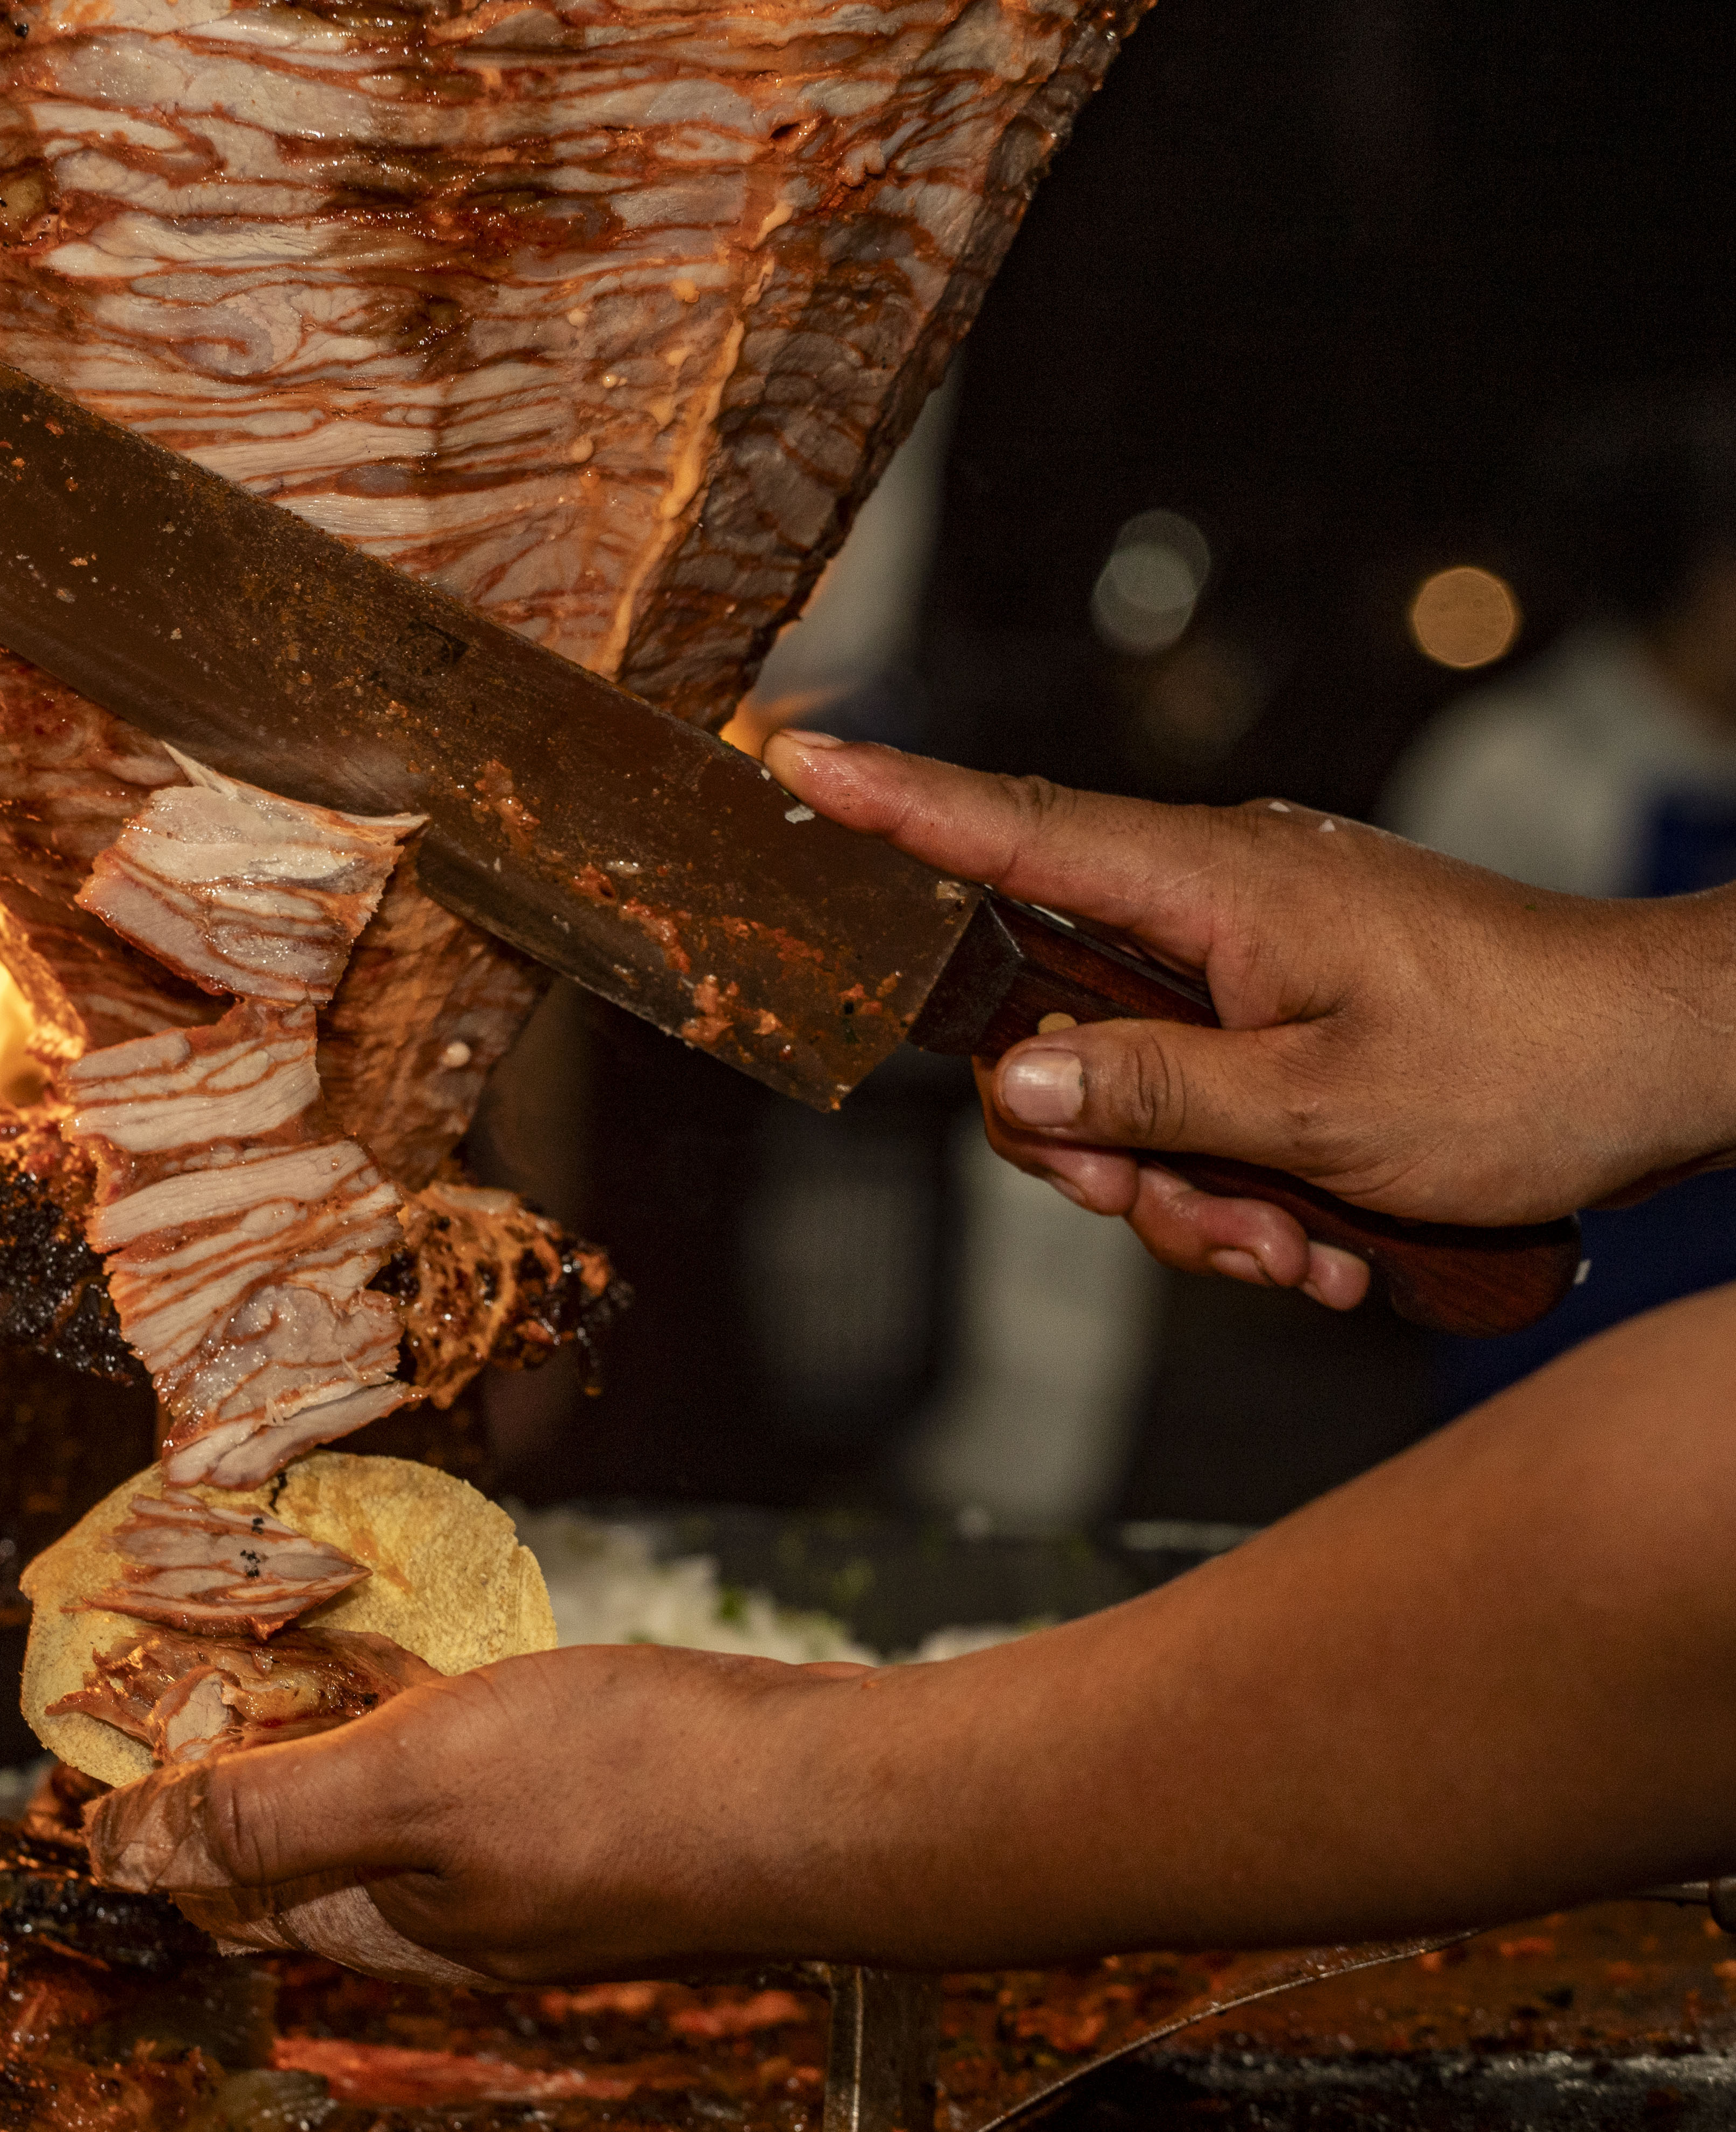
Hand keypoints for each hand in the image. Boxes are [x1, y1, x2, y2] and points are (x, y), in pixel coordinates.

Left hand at [85, 1642, 862, 1982]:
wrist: (830, 1789)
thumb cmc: (634, 1786)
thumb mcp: (416, 1785)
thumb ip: (269, 1814)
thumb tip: (121, 1850)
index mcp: (391, 1923)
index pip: (224, 1881)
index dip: (152, 1810)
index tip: (100, 1728)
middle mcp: (449, 1911)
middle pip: (295, 1841)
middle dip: (229, 1760)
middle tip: (176, 1653)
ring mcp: (521, 1862)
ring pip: (379, 1799)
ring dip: (322, 1725)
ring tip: (272, 1636)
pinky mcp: (582, 1806)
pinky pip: (459, 1763)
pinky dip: (416, 1707)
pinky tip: (417, 1646)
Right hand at [764, 733, 1735, 1306]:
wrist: (1675, 1064)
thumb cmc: (1527, 1067)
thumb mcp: (1325, 1109)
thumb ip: (1153, 1092)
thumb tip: (1014, 1080)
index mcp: (1215, 887)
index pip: (1013, 830)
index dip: (894, 801)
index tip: (796, 755)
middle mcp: (1221, 906)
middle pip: (1055, 1021)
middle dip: (1099, 1147)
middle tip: (1180, 1213)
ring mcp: (1257, 961)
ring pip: (1133, 1091)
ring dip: (1193, 1196)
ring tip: (1298, 1249)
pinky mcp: (1293, 1012)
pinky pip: (1208, 1109)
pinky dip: (1249, 1190)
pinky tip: (1327, 1237)